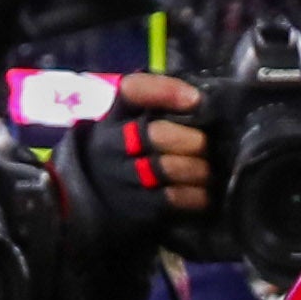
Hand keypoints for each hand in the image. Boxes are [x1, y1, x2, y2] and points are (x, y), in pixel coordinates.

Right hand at [50, 72, 207, 299]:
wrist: (93, 201)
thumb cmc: (126, 152)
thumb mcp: (127, 122)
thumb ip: (158, 105)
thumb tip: (200, 101)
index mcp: (114, 116)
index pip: (134, 91)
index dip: (166, 92)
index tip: (195, 100)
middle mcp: (112, 145)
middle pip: (156, 135)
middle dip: (191, 140)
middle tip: (205, 146)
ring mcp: (122, 178)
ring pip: (167, 168)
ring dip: (197, 169)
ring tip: (207, 171)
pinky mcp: (136, 208)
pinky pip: (172, 199)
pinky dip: (195, 196)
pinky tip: (202, 193)